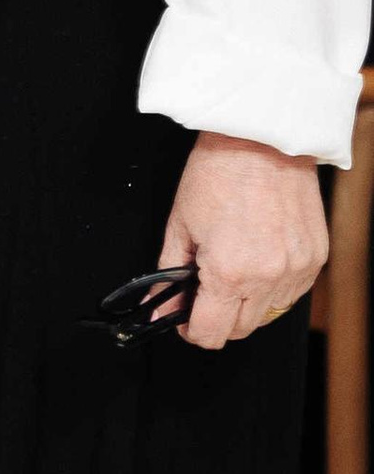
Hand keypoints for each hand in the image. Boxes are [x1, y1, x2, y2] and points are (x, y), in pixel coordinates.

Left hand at [159, 132, 324, 349]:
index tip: (185, 321)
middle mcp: (268, 276)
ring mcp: (296, 269)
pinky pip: (292, 294)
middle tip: (204, 292)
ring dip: (247, 304)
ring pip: (268, 315)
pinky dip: (273, 288)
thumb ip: (169, 275)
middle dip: (217, 318)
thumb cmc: (220, 172)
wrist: (261, 140)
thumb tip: (159, 305)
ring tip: (232, 269)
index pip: (211, 334)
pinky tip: (257, 261)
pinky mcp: (315, 258)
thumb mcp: (180, 225)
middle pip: (240, 330)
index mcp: (230, 272)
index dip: (191, 332)